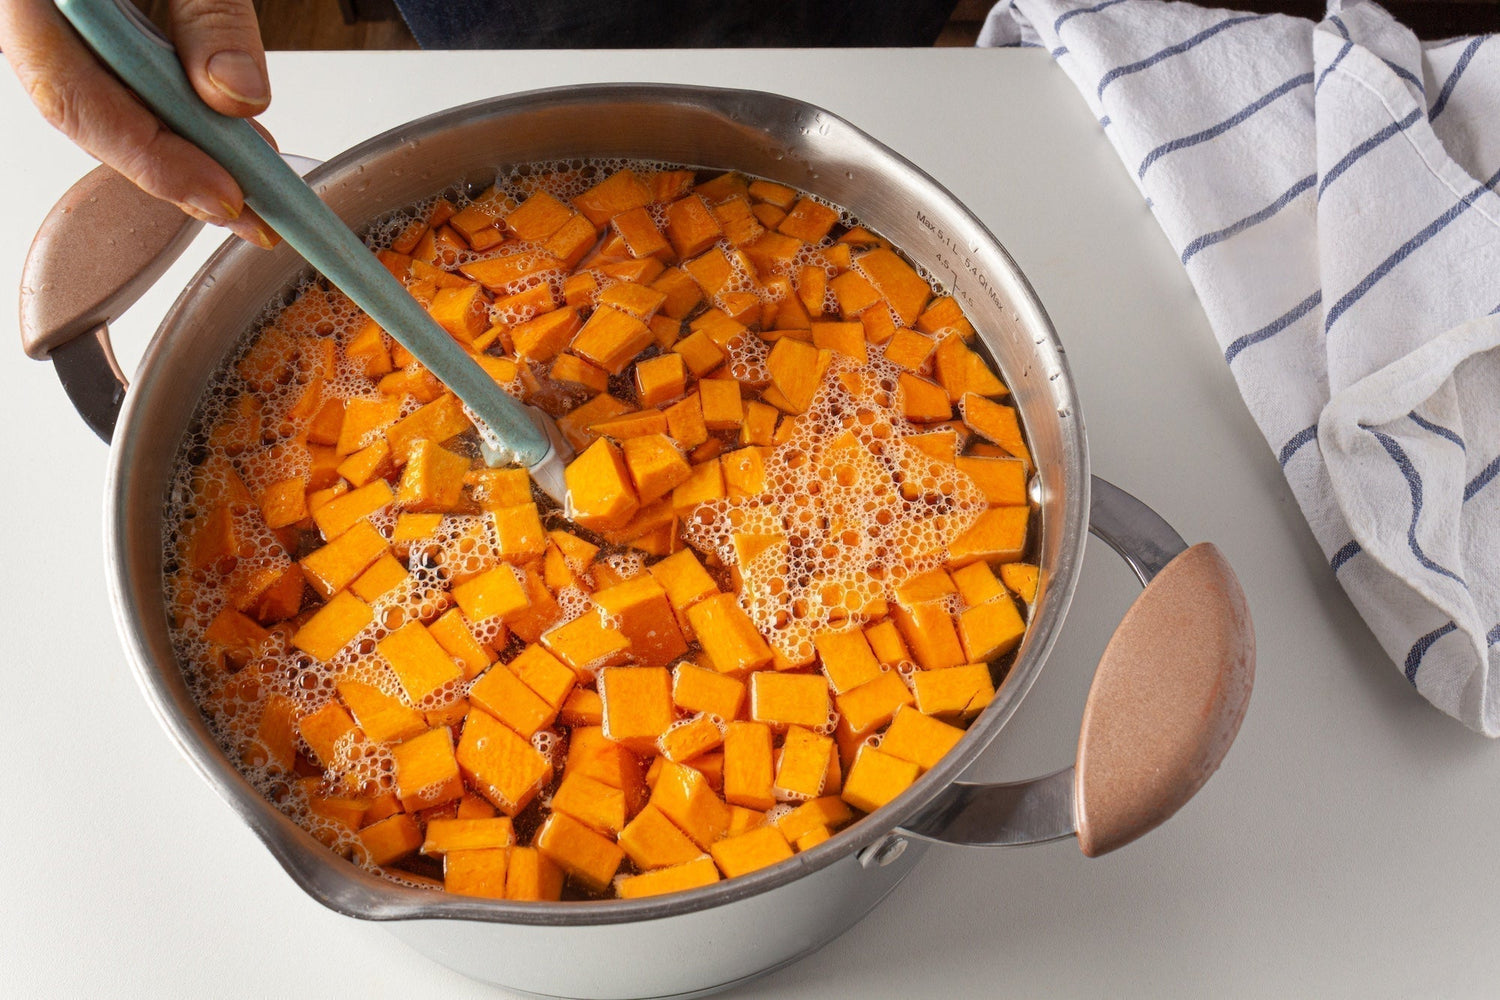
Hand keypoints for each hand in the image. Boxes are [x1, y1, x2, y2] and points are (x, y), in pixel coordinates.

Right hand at [1, 0, 276, 246]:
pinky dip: (170, 113)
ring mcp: (36, 16)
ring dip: (178, 151)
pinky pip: (111, 75)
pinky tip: (225, 140)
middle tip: (256, 216)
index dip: (152, 157)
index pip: (73, 92)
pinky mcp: (71, 21)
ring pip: (99, 100)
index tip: (226, 194)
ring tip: (254, 189)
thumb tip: (238, 98)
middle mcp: (17, 9)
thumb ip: (207, 17)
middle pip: (85, 111)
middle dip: (174, 172)